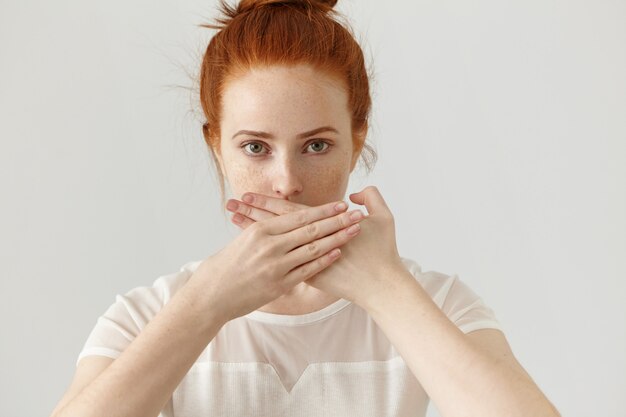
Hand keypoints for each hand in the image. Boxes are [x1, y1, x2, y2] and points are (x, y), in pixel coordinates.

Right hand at [190, 200, 363, 321]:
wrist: (212, 294)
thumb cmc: (227, 266)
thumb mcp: (244, 240)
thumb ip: (266, 230)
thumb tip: (286, 221)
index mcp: (261, 230)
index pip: (299, 216)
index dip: (323, 211)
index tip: (341, 205)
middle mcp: (270, 246)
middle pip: (311, 230)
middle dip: (337, 221)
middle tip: (357, 214)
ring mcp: (275, 266)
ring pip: (313, 249)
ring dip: (337, 239)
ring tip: (354, 232)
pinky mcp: (279, 285)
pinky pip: (307, 271)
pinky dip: (324, 261)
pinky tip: (337, 253)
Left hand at [226, 186, 410, 306]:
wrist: (382, 288)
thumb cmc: (383, 254)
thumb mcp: (384, 220)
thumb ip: (371, 200)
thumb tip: (354, 196)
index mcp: (321, 230)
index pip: (287, 212)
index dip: (266, 203)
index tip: (247, 195)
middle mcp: (308, 247)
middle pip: (274, 227)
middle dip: (251, 215)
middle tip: (231, 204)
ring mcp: (306, 264)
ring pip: (275, 245)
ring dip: (253, 232)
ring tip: (234, 221)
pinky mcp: (308, 278)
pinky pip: (281, 264)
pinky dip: (268, 255)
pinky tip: (253, 247)